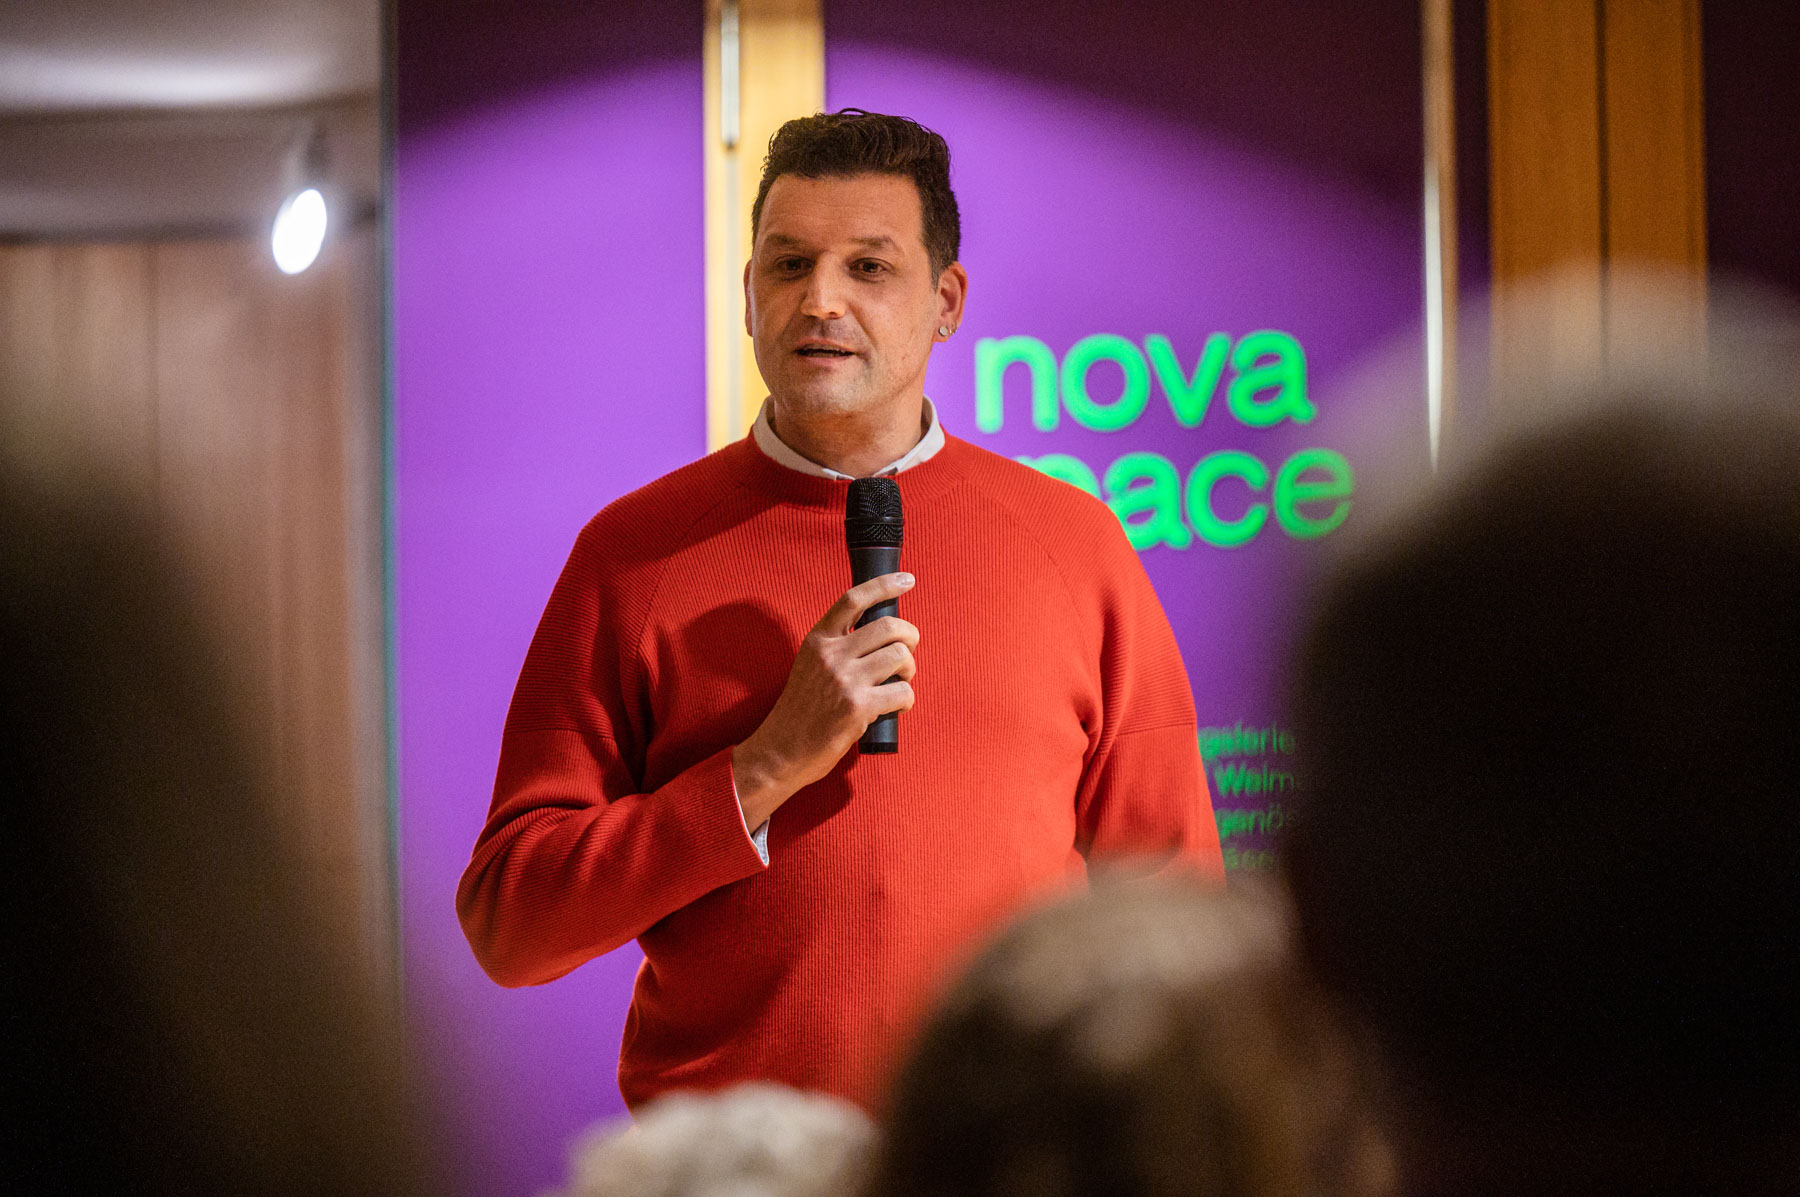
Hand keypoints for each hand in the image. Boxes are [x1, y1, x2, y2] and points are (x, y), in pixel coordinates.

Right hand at [732, 572, 918, 830]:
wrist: (780, 751)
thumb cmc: (800, 712)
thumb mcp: (810, 667)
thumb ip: (838, 649)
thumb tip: (880, 638)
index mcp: (818, 640)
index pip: (854, 600)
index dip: (885, 584)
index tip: (908, 579)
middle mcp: (831, 654)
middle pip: (889, 626)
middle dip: (910, 637)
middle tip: (908, 651)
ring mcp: (845, 679)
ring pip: (901, 657)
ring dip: (909, 670)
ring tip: (900, 682)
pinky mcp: (859, 706)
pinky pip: (903, 692)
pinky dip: (906, 700)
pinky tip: (896, 707)